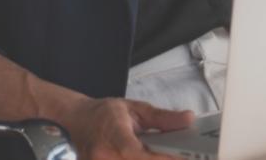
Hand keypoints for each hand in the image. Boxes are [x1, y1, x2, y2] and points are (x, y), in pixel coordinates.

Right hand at [58, 96, 192, 159]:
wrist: (76, 120)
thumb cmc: (105, 113)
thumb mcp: (136, 109)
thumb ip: (163, 118)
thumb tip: (189, 119)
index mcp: (114, 138)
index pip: (139, 155)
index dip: (162, 159)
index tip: (184, 159)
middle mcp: (103, 158)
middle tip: (180, 157)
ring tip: (162, 155)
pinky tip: (146, 158)